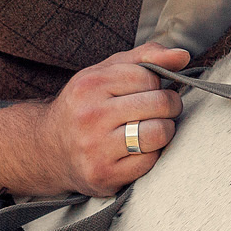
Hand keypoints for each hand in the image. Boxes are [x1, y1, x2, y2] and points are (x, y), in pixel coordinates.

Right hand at [43, 43, 189, 195]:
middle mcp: (90, 115)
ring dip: (164, 131)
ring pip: (159, 133)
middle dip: (169, 106)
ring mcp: (96, 147)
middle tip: (158, 111)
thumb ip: (146, 57)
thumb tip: (183, 56)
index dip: (156, 84)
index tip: (147, 91)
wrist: (47, 149)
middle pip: (160, 104)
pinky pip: (150, 162)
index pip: (149, 77)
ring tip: (152, 128)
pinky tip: (136, 150)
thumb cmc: (85, 106)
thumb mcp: (106, 72)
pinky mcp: (103, 174)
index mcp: (90, 84)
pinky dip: (150, 155)